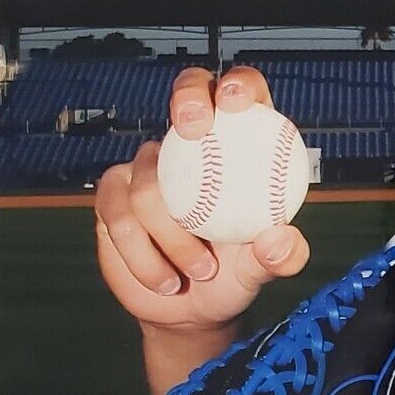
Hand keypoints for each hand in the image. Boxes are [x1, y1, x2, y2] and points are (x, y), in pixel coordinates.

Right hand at [95, 65, 310, 331]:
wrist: (189, 309)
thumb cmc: (234, 276)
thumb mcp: (263, 270)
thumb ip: (280, 257)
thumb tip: (280, 238)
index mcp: (241, 146)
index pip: (242, 94)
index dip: (237, 85)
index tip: (234, 103)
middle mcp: (194, 145)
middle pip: (188, 90)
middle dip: (189, 97)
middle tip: (195, 130)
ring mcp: (150, 165)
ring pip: (149, 183)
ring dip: (173, 238)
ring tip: (200, 272)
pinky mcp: (114, 193)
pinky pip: (120, 215)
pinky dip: (143, 255)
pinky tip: (163, 279)